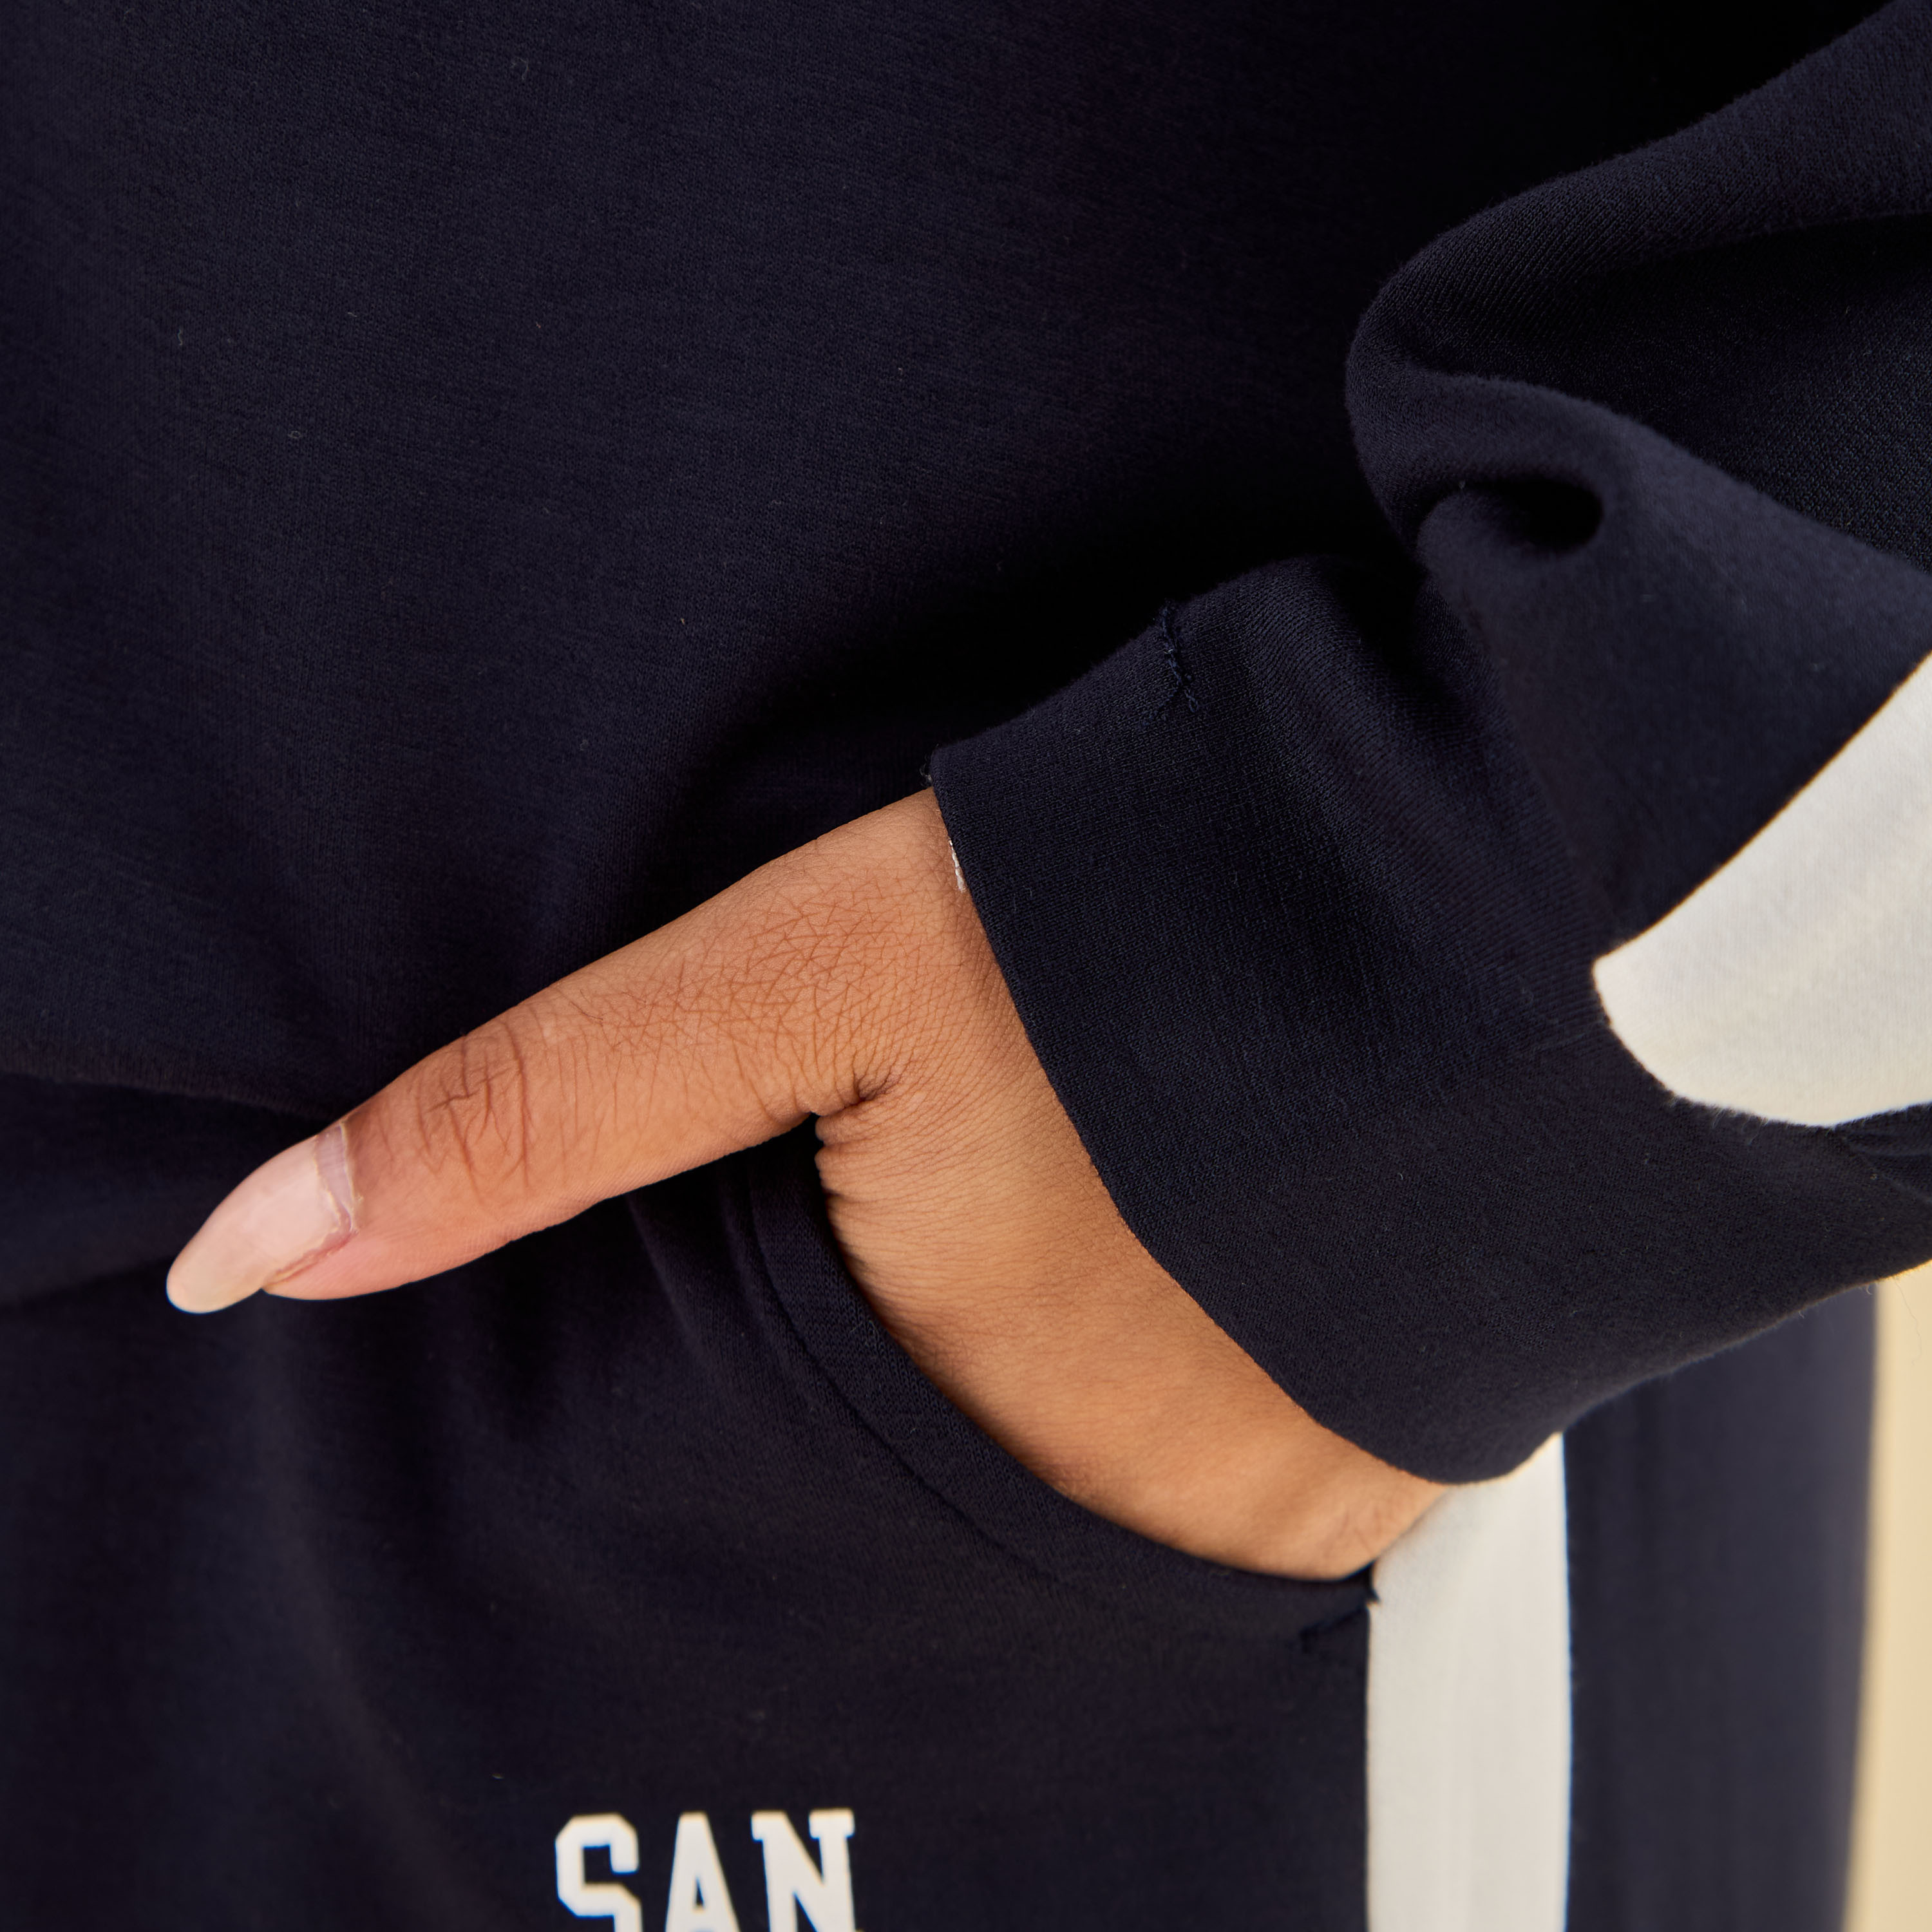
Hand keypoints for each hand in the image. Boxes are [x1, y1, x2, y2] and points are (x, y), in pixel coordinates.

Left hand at [168, 791, 1440, 1577]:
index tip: (783, 1282)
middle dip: (905, 1385)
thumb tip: (256, 1255)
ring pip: (1072, 1486)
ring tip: (1082, 1226)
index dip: (742, 1373)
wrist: (1489, 878)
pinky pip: (1220, 1466)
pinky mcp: (1380, 1455)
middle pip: (920, 1491)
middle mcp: (1109, 1510)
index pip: (758, 1480)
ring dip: (1054, 1381)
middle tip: (972, 1221)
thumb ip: (540, 1116)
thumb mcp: (802, 977)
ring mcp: (1261, 1503)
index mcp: (945, 1410)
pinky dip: (1174, 1381)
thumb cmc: (1128, 916)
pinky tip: (1188, 1255)